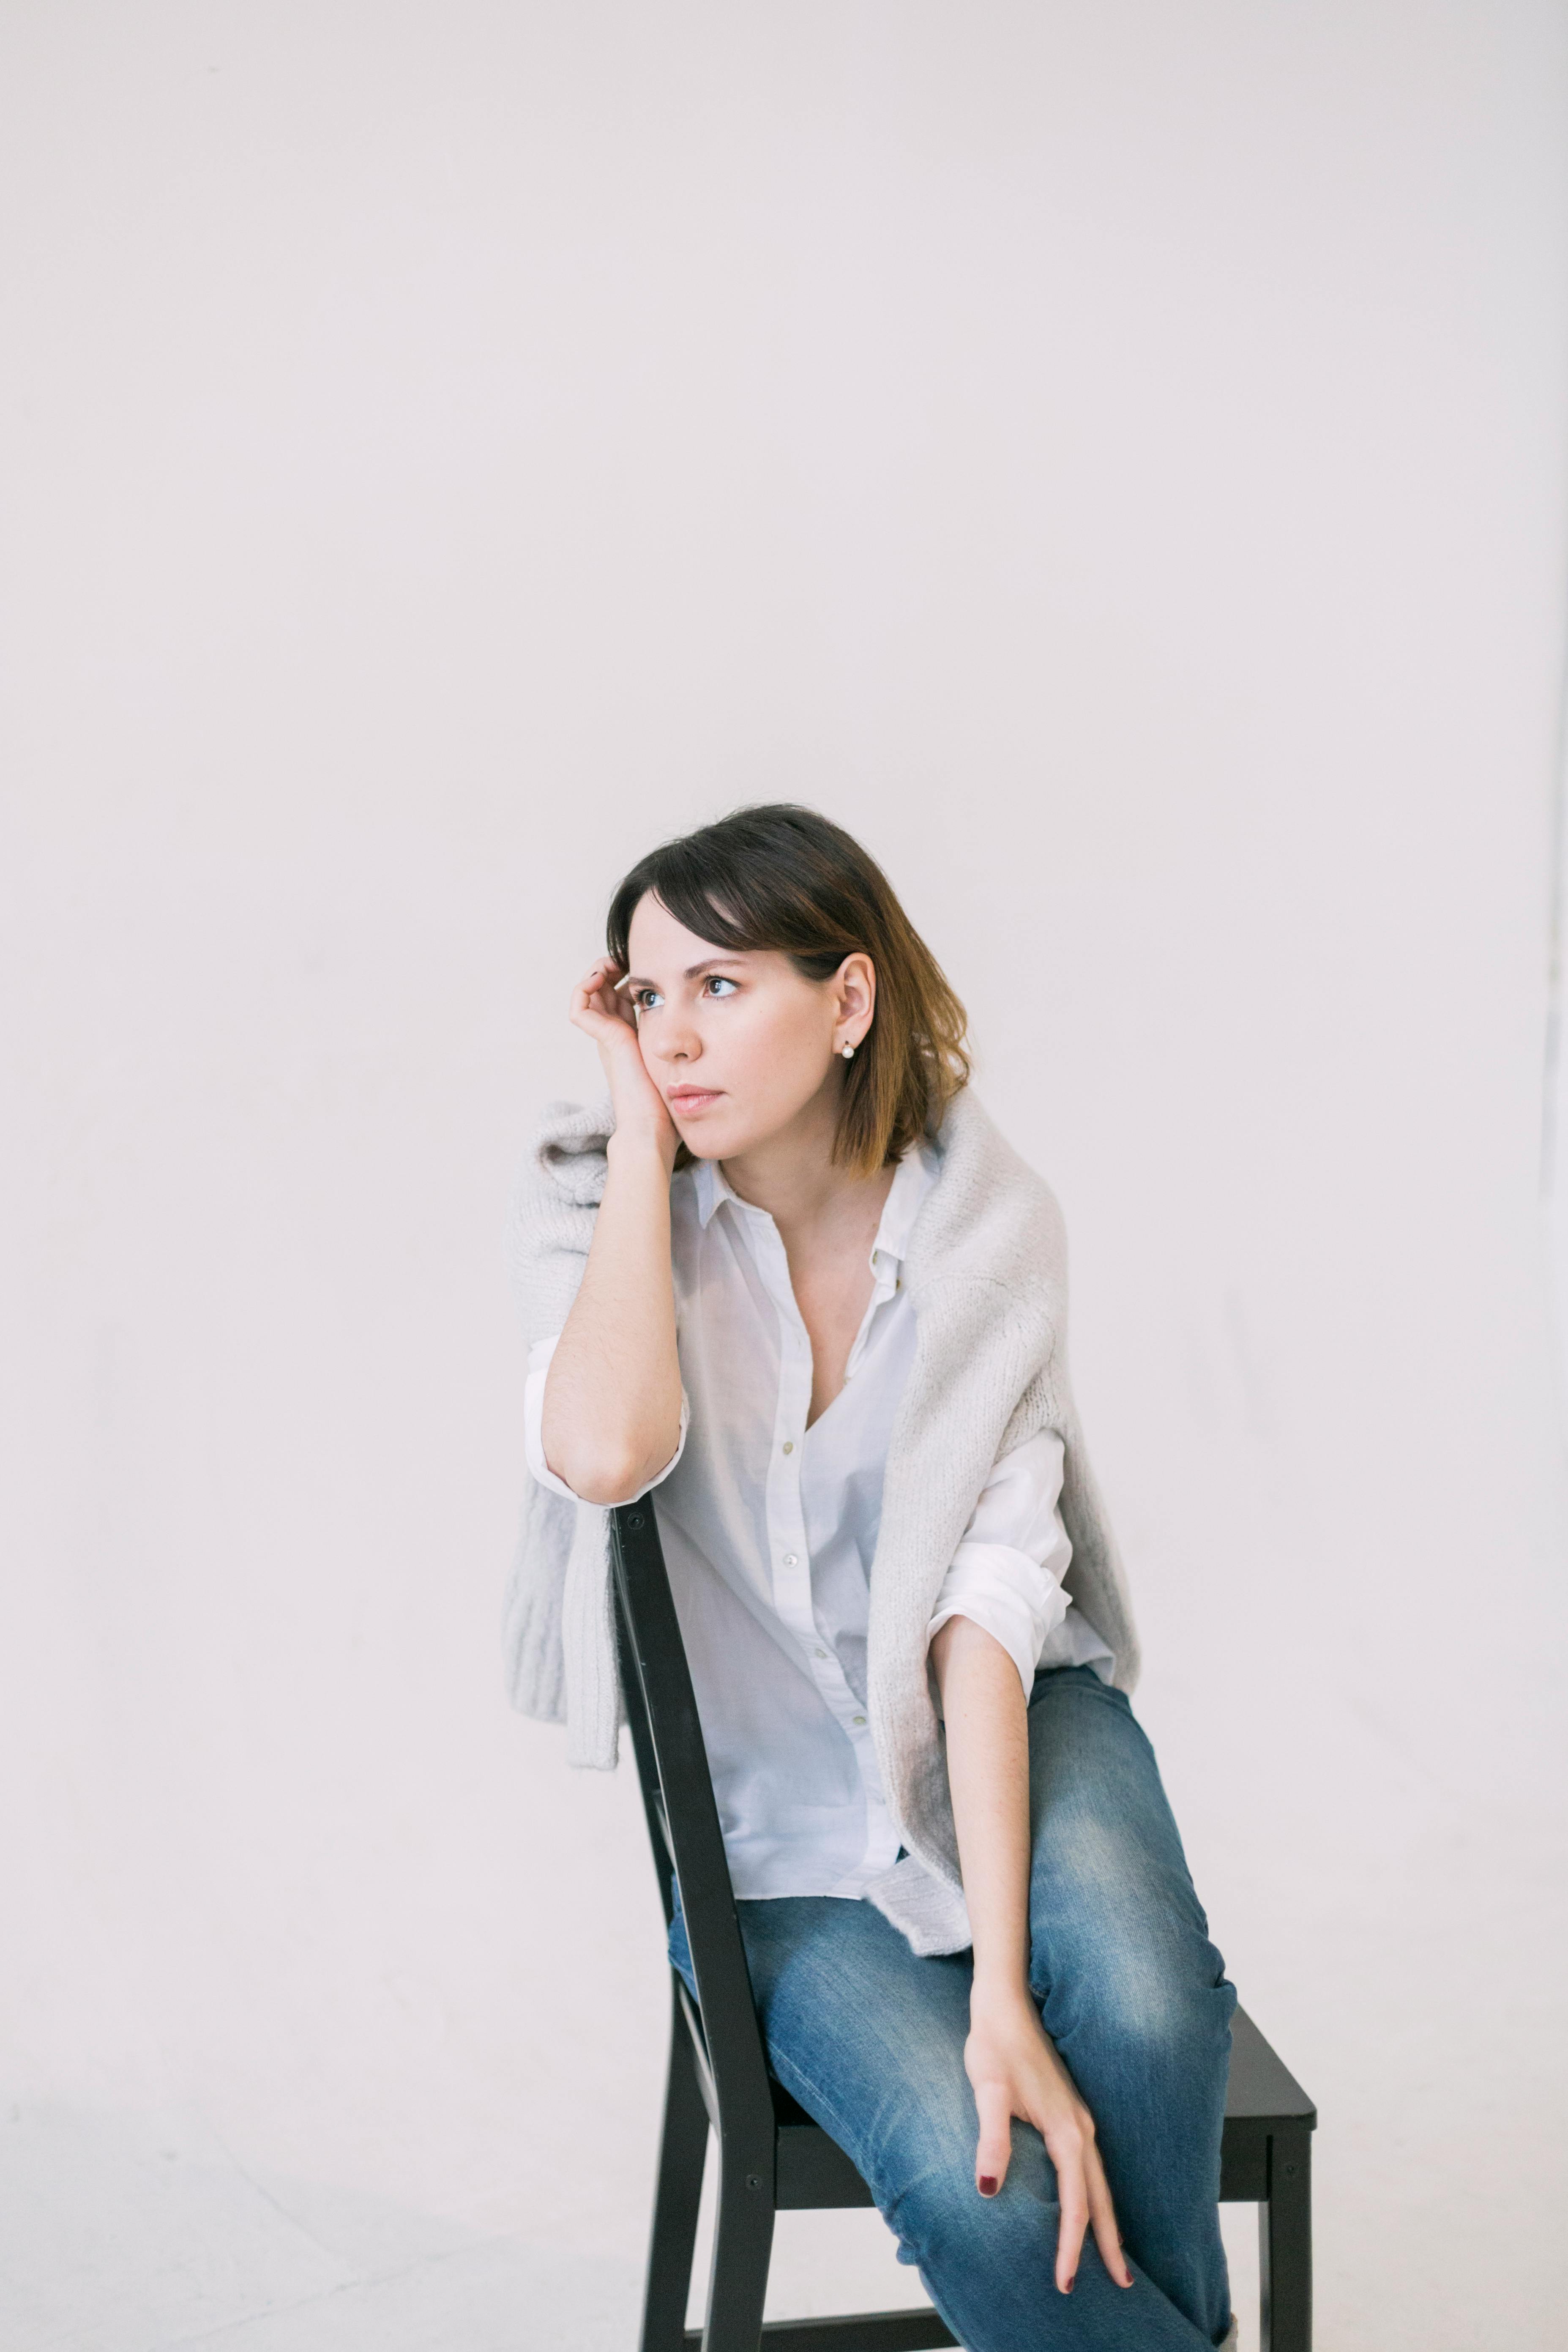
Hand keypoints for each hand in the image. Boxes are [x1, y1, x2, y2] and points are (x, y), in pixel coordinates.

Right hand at [568, 956, 678, 1166]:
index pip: (624, 997)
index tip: (651, 966)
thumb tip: (711, 1021)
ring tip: (615, 960)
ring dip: (597, 971)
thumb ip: (691, 1045)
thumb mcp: (684, 1062)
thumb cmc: (671, 1104)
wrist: (653, 1130)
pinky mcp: (605, 1040)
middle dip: (613, 967)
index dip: (632, 977)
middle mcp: (617, 1036)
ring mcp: (607, 1038)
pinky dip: (584, 988)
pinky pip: (579, 1007)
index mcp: (635, 1038)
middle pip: (604, 990)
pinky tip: (604, 977)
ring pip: (587, 993)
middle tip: (629, 957)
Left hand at [965, 1985, 1131, 2296]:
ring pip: (1099, 2181)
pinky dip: (1096, 2193)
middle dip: (1109, 2244)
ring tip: (1113, 2256)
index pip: (1075, 2202)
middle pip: (1101, 2197)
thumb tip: (988, 2189)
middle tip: (1120, 2285)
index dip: (1071, 2245)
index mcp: (1066, 2129)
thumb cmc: (994, 2044)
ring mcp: (1078, 2118)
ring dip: (1106, 2220)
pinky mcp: (1069, 2111)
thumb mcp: (988, 2090)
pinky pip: (1090, 2165)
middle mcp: (1080, 2127)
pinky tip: (1089, 2200)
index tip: (1065, 2281)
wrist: (1005, 2001)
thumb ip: (992, 2138)